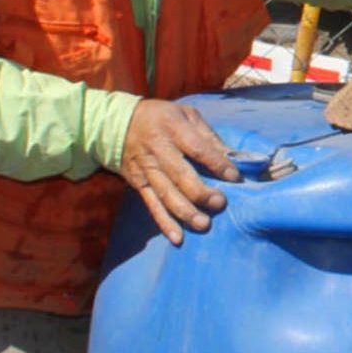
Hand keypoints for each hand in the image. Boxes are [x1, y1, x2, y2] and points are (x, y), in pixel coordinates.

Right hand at [119, 100, 238, 245]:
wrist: (116, 124)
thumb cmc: (160, 117)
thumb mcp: (186, 115)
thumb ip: (209, 136)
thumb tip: (234, 157)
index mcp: (173, 128)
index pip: (197, 149)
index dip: (217, 164)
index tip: (235, 177)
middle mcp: (158, 150)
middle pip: (181, 175)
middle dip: (201, 192)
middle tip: (220, 203)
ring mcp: (147, 169)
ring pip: (166, 194)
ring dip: (185, 212)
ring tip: (203, 224)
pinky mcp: (138, 184)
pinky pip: (152, 205)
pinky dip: (164, 222)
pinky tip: (177, 237)